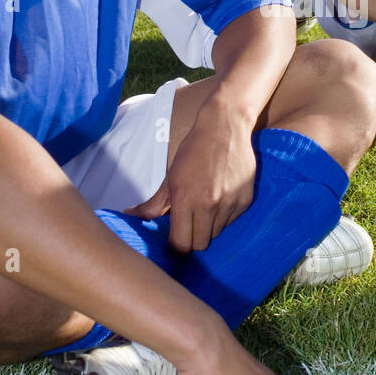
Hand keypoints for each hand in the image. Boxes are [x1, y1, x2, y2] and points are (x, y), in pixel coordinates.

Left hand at [124, 101, 256, 251]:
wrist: (224, 127)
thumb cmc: (193, 151)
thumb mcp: (170, 177)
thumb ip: (152, 204)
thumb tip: (129, 216)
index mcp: (186, 200)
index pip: (181, 245)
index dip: (176, 248)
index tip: (174, 241)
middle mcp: (209, 205)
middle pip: (200, 244)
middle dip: (192, 239)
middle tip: (189, 224)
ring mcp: (230, 204)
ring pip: (217, 233)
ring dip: (209, 226)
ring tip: (205, 205)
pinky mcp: (245, 201)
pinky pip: (232, 221)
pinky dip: (224, 216)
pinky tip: (221, 196)